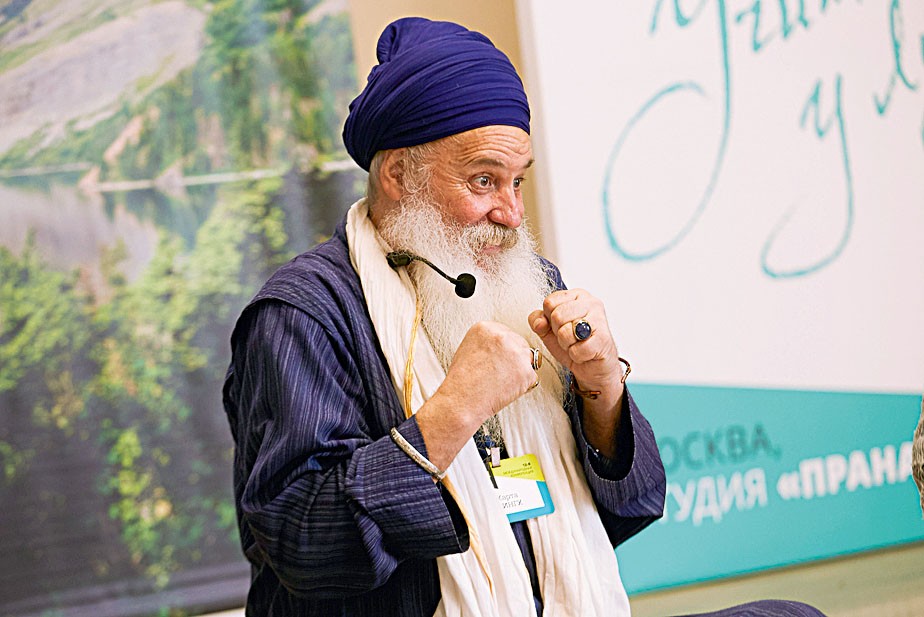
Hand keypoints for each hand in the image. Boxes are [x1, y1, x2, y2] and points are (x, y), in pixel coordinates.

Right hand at [415, 321, 540, 469]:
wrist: (462, 400)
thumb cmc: (462, 380)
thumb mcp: (468, 348)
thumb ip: (488, 342)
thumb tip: (502, 346)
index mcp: (486, 328)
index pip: (506, 333)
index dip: (503, 350)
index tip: (497, 360)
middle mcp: (502, 337)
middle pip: (520, 344)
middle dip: (514, 359)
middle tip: (500, 373)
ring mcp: (516, 353)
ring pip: (528, 359)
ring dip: (520, 370)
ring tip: (501, 381)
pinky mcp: (526, 371)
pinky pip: (532, 377)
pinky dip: (523, 386)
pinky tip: (506, 389)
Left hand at [529, 290, 624, 456]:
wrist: (597, 376)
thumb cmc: (573, 352)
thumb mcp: (550, 336)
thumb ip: (540, 322)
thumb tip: (534, 317)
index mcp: (576, 297)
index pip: (549, 300)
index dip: (548, 319)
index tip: (556, 330)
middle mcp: (591, 303)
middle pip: (557, 311)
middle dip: (557, 331)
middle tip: (568, 343)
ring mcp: (600, 320)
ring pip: (568, 326)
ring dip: (568, 343)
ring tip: (576, 349)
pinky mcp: (605, 339)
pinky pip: (579, 342)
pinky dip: (578, 353)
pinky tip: (584, 356)